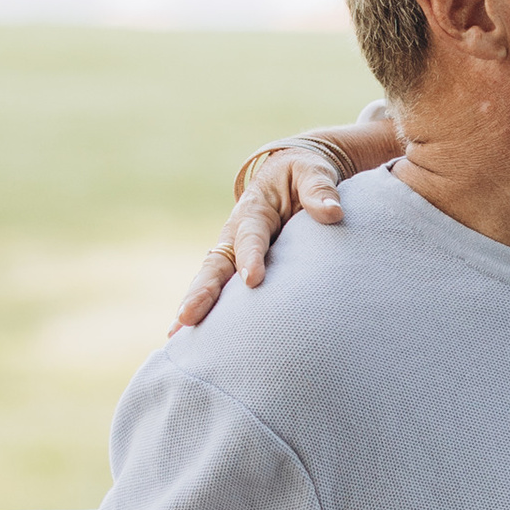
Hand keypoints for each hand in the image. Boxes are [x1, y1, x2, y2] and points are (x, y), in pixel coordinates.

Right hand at [170, 113, 405, 324]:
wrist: (293, 176)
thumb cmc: (304, 174)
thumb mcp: (312, 172)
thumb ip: (319, 189)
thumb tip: (333, 212)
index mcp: (255, 209)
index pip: (251, 235)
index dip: (250, 257)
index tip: (253, 281)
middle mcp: (236, 234)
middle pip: (216, 264)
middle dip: (203, 291)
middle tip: (189, 316)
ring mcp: (233, 253)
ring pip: (211, 281)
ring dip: (195, 305)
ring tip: (177, 335)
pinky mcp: (237, 268)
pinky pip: (219, 291)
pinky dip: (204, 312)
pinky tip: (183, 338)